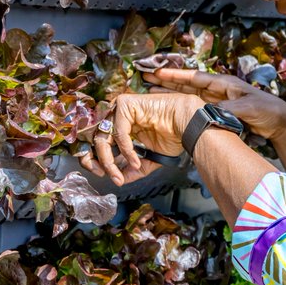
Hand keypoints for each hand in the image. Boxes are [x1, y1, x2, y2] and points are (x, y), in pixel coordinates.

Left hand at [78, 91, 204, 185]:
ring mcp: (120, 109)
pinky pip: (119, 131)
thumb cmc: (174, 135)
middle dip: (99, 160)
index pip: (101, 141)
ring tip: (118, 174)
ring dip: (109, 159)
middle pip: (98, 138)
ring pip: (104, 136)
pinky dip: (126, 150)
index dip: (96, 158)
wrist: (189, 124)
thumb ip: (133, 169)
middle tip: (106, 176)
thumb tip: (119, 181)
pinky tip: (136, 160)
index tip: (101, 174)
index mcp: (122, 126)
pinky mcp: (125, 104)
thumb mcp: (148, 159)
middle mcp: (118, 117)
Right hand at [141, 69, 285, 140]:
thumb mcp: (248, 108)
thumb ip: (228, 110)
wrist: (281, 122)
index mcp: (224, 84)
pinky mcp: (219, 112)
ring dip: (171, 92)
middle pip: (187, 84)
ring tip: (153, 89)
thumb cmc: (268, 110)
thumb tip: (209, 114)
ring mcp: (217, 101)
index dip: (176, 75)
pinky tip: (171, 106)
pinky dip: (182, 105)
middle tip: (146, 78)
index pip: (194, 77)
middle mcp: (218, 90)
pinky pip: (195, 106)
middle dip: (167, 81)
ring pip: (188, 95)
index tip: (158, 72)